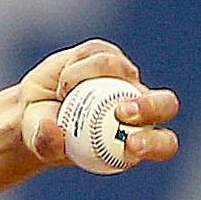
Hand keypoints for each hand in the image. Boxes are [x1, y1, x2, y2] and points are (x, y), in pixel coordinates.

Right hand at [12, 40, 180, 167]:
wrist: (35, 110)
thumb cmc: (44, 136)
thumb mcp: (41, 145)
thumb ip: (47, 143)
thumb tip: (53, 128)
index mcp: (134, 140)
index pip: (163, 143)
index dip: (155, 143)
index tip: (130, 145)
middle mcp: (138, 108)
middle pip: (166, 104)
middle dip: (150, 106)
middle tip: (121, 112)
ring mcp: (126, 79)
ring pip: (123, 70)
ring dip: (88, 79)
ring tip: (64, 93)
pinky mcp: (110, 56)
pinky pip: (100, 54)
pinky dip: (77, 66)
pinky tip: (63, 80)